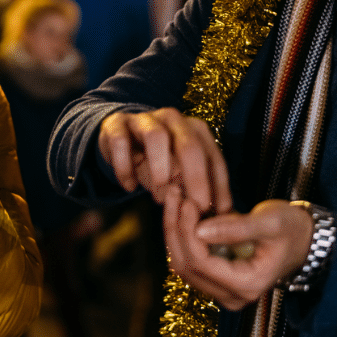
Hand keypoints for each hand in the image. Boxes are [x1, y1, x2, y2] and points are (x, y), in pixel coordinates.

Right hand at [98, 108, 231, 214]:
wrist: (121, 137)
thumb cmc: (158, 160)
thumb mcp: (180, 174)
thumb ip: (196, 189)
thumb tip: (217, 217)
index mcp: (195, 129)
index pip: (213, 157)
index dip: (218, 186)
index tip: (217, 213)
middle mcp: (173, 119)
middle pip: (189, 145)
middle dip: (195, 179)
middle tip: (193, 206)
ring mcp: (144, 119)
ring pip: (156, 137)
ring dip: (160, 168)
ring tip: (158, 195)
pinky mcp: (117, 124)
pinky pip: (121, 142)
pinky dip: (125, 168)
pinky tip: (129, 187)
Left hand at [161, 188, 314, 310]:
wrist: (304, 239)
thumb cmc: (292, 228)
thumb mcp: (269, 222)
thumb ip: (235, 228)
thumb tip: (199, 229)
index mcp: (247, 284)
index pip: (202, 262)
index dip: (187, 231)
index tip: (186, 201)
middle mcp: (232, 296)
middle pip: (187, 267)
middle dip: (175, 230)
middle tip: (174, 196)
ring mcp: (223, 291)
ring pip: (184, 265)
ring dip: (175, 233)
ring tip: (176, 200)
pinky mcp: (218, 281)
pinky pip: (191, 262)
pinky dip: (183, 237)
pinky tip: (181, 213)